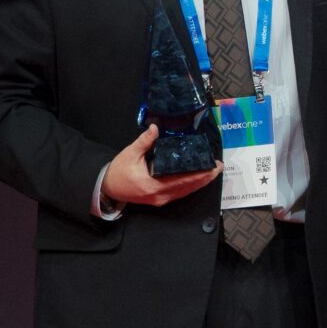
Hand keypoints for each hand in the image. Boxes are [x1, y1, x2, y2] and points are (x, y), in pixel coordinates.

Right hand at [100, 124, 221, 209]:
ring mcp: (161, 200)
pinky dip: (190, 186)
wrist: (107, 188)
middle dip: (205, 178)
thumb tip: (155, 128)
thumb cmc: (118, 171)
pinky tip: (198, 180)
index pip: (183, 180)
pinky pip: (179, 193)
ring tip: (212, 172)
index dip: (200, 174)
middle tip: (219, 167)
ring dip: (199, 183)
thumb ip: (144, 141)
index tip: (213, 166)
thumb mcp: (130, 153)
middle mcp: (161, 196)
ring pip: (185, 192)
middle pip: (188, 188)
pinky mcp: (159, 199)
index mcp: (154, 185)